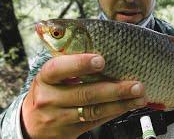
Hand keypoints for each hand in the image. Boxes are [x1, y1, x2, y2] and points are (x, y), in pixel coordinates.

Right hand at [21, 54, 146, 137]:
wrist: (31, 123)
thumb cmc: (48, 91)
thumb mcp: (52, 76)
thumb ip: (70, 63)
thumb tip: (102, 46)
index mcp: (45, 78)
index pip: (59, 68)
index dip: (80, 64)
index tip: (101, 60)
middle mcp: (50, 98)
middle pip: (85, 94)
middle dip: (115, 89)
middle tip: (136, 85)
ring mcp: (59, 118)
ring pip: (94, 110)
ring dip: (120, 103)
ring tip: (139, 96)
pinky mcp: (69, 132)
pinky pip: (95, 122)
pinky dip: (114, 113)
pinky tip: (127, 106)